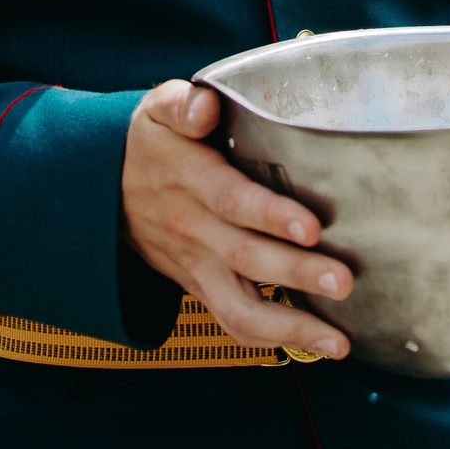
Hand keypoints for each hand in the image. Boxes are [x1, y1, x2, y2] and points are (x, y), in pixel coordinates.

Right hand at [121, 81, 352, 358]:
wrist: (106, 191)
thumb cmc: (150, 145)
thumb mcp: (157, 110)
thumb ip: (183, 104)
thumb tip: (207, 107)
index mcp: (188, 179)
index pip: (230, 200)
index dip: (270, 216)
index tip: (311, 227)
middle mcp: (193, 228)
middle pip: (245, 258)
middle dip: (296, 274)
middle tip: (343, 281)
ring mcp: (196, 265)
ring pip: (238, 308)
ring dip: (289, 326)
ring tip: (336, 340)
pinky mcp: (201, 288)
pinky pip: (233, 322)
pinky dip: (272, 339)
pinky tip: (313, 344)